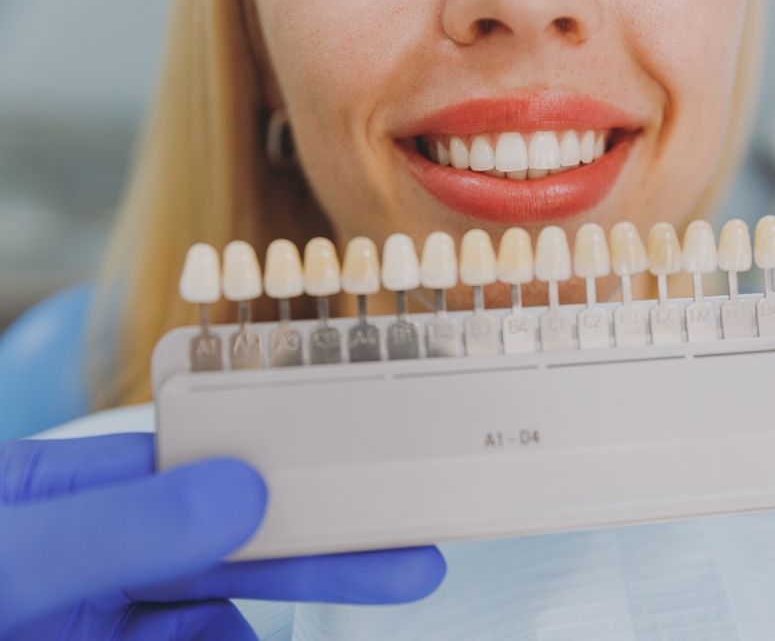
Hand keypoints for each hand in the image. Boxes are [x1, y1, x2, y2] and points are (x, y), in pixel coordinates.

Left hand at [0, 433, 445, 638]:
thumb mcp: (9, 560)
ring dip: (233, 634)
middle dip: (326, 555)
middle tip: (418, 563)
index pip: (210, 468)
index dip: (293, 473)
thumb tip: (242, 492)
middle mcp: (106, 553)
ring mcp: (106, 621)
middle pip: (239, 547)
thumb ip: (116, 526)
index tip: (370, 479)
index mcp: (83, 491)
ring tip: (170, 637)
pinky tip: (182, 640)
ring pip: (216, 624)